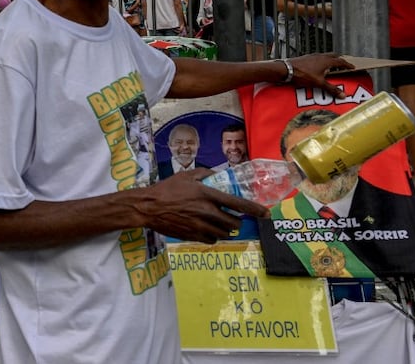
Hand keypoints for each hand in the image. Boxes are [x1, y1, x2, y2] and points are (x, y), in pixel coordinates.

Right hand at [139, 170, 267, 243]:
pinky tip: (206, 230)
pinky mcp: (193, 236)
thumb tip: (217, 174)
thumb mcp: (185, 175)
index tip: (266, 214)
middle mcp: (207, 212)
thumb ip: (204, 173)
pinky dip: (213, 237)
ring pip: (224, 234)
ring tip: (218, 225)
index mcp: (208, 195)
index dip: (255, 210)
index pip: (238, 204)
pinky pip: (211, 240)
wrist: (148, 207)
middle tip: (232, 218)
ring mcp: (201, 226)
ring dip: (225, 230)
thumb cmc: (166, 189)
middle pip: (233, 223)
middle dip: (236, 222)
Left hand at [288, 53, 354, 97]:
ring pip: (325, 55)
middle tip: (344, 63)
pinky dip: (322, 60)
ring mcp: (312, 56)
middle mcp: (320, 56)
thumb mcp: (319, 83)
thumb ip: (331, 89)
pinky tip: (318, 66)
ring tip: (332, 64)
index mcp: (326, 61)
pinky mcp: (305, 58)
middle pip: (333, 55)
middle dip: (340, 59)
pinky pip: (317, 57)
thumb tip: (343, 95)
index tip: (352, 67)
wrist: (286, 69)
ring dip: (330, 59)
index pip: (340, 61)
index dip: (347, 64)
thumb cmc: (302, 75)